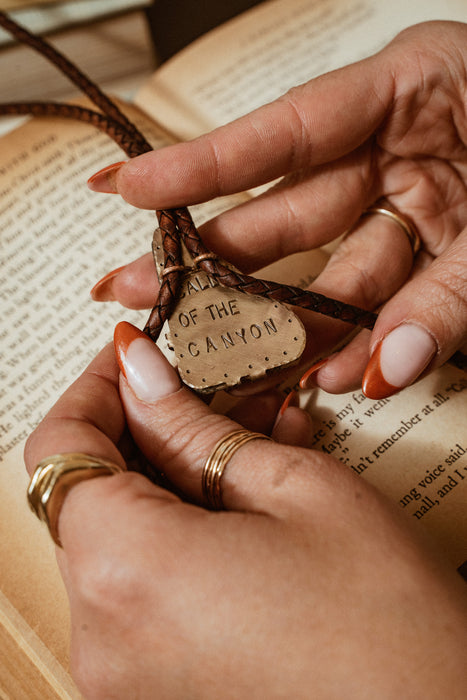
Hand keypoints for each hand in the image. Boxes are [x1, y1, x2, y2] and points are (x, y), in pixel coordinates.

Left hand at [25, 325, 466, 698]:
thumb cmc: (386, 617)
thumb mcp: (294, 488)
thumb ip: (193, 428)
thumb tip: (139, 373)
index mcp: (128, 573)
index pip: (59, 449)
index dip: (93, 390)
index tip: (132, 359)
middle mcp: (104, 637)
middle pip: (87, 497)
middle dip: (141, 435)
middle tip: (202, 398)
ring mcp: (121, 675)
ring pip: (116, 540)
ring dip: (167, 484)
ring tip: (240, 448)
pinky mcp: (148, 691)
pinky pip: (139, 591)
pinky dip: (175, 538)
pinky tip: (236, 509)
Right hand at [88, 21, 466, 398]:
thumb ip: (448, 296)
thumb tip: (380, 370)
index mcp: (413, 87)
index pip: (286, 130)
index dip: (201, 165)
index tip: (128, 187)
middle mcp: (401, 144)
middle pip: (288, 209)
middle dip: (214, 259)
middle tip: (141, 290)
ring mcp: (417, 199)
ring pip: (331, 266)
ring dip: (284, 320)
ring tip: (224, 356)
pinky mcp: (440, 245)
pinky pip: (386, 295)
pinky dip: (361, 338)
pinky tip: (328, 372)